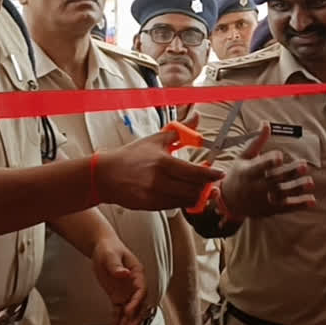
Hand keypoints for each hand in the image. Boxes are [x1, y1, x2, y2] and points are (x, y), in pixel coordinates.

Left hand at [90, 235, 147, 324]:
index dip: (137, 302)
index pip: (141, 291)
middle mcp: (134, 286)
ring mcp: (126, 293)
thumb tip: (125, 274)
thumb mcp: (111, 255)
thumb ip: (117, 266)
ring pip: (128, 313)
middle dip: (134, 319)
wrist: (102, 248)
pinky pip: (118, 313)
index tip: (129, 311)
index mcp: (137, 274)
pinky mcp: (117, 298)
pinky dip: (116, 323)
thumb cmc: (109, 248)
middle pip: (138, 305)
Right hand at [96, 115, 224, 210]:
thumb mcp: (156, 139)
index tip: (219, 174)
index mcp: (163, 162)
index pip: (194, 172)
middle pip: (194, 189)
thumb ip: (180, 131)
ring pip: (186, 200)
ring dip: (195, 195)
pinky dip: (182, 201)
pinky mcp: (150, 206)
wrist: (106, 175)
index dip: (211, 175)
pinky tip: (182, 193)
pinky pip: (174, 206)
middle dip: (205, 186)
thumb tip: (197, 118)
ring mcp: (154, 196)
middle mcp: (159, 181)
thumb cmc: (132, 156)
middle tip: (209, 182)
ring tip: (197, 188)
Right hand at [219, 123, 314, 218]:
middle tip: (303, 165)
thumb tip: (266, 123)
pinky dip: (299, 205)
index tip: (279, 155)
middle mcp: (256, 187)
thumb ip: (257, 142)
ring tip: (310, 182)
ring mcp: (264, 200)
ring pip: (282, 195)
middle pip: (274, 180)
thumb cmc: (238, 174)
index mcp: (248, 172)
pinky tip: (312, 200)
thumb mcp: (243, 157)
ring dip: (297, 189)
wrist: (230, 202)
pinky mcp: (271, 210)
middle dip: (288, 173)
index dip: (268, 161)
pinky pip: (286, 208)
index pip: (259, 167)